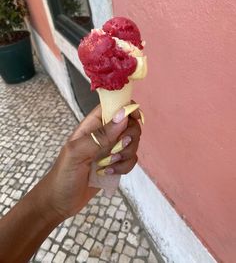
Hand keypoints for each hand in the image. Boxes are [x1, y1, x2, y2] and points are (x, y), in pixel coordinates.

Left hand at [37, 104, 141, 219]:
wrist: (60, 202)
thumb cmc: (63, 174)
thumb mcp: (78, 153)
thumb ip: (100, 135)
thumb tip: (123, 116)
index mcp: (92, 125)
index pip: (114, 106)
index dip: (127, 109)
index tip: (134, 120)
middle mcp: (104, 134)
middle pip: (129, 125)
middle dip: (129, 138)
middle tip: (116, 150)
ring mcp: (110, 149)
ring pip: (132, 143)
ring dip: (125, 155)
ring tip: (108, 165)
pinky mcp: (116, 164)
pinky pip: (130, 159)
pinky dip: (124, 167)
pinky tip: (108, 173)